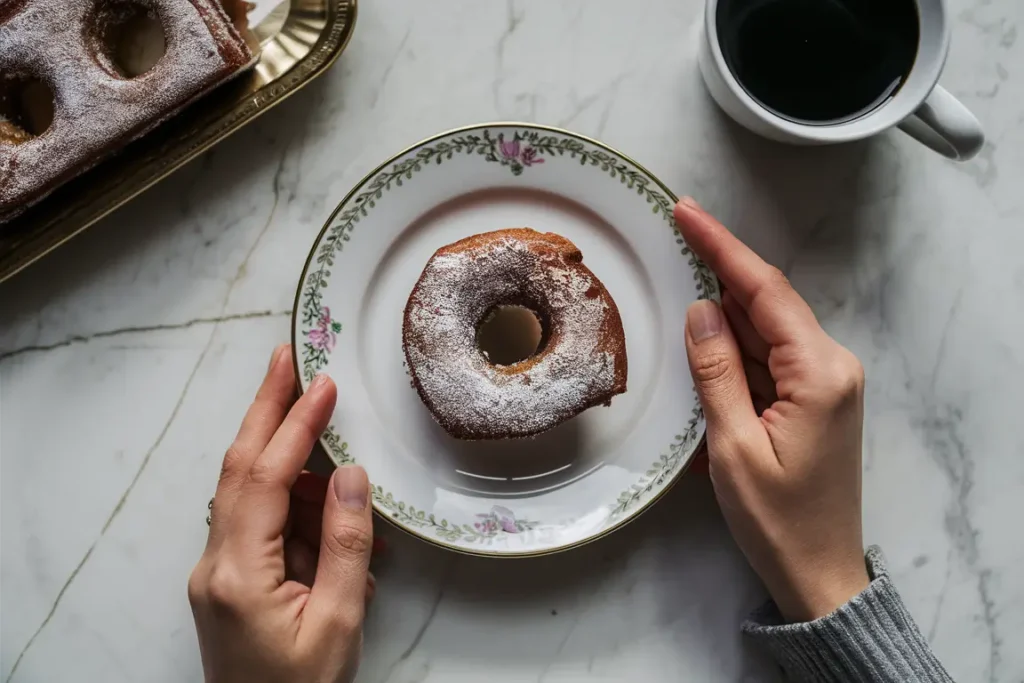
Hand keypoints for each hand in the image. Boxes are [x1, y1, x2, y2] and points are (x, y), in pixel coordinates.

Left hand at [188, 345, 373, 682]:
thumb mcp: (338, 623)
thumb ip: (345, 545)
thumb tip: (348, 475)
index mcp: (239, 575)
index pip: (265, 479)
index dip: (294, 425)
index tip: (321, 384)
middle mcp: (216, 565)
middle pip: (239, 469)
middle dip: (265, 409)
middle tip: (287, 359)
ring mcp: (218, 572)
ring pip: (252, 495)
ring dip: (294, 471)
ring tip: (341, 473)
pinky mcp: (230, 581)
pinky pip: (262, 525)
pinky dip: (296, 511)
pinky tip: (332, 523)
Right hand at [675, 198, 869, 621]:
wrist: (819, 573)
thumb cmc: (778, 521)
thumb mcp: (734, 447)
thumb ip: (717, 372)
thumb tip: (702, 310)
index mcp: (819, 373)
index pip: (765, 292)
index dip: (723, 248)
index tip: (687, 213)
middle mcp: (832, 367)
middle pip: (767, 304)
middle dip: (719, 273)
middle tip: (672, 240)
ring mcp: (826, 382)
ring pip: (766, 329)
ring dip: (724, 312)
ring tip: (679, 284)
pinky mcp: (814, 399)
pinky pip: (769, 357)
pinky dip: (735, 346)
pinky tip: (705, 339)